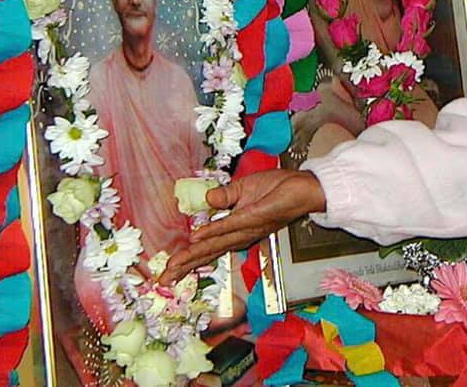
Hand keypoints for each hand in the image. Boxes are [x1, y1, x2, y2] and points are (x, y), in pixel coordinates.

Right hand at [159, 169, 324, 284]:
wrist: (303, 187)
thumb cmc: (276, 188)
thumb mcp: (243, 189)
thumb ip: (223, 197)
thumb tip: (204, 201)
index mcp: (236, 231)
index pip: (208, 248)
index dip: (188, 259)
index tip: (168, 271)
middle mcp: (240, 235)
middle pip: (208, 253)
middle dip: (184, 266)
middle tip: (163, 278)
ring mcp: (247, 228)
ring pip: (215, 244)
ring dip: (193, 255)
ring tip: (173, 265)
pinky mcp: (255, 217)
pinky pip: (231, 225)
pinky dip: (214, 231)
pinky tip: (198, 238)